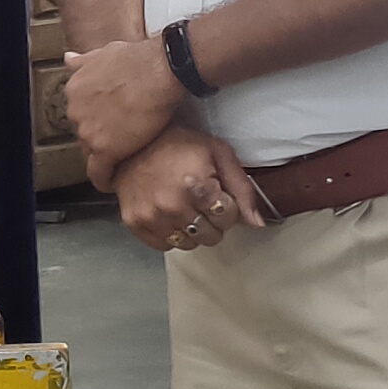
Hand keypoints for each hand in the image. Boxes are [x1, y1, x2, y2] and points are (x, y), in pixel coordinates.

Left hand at [63, 36, 186, 181]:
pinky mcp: (105, 151)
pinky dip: (104, 179)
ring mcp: (88, 133)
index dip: (95, 120)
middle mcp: (75, 112)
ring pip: (92, 152)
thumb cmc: (137, 60)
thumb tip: (69, 58)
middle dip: (99, 136)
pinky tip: (110, 183)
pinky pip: (99, 173)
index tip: (105, 124)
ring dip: (104, 155)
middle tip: (118, 138)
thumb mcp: (103, 53)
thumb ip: (84, 61)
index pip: (80, 113)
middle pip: (84, 133)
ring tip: (121, 157)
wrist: (158, 72)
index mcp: (75, 89)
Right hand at [107, 123, 261, 251]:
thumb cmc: (177, 144)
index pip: (229, 217)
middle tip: (201, 200)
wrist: (130, 143)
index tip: (216, 192)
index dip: (227, 205)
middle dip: (212, 219)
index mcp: (197, 185)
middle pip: (211, 235)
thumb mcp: (218, 153)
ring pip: (189, 244)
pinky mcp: (135, 223)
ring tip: (184, 206)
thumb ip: (242, 188)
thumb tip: (257, 222)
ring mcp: (152, 217)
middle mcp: (172, 205)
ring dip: (192, 229)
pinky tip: (168, 213)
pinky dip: (171, 233)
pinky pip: (165, 246)